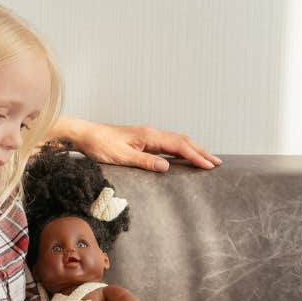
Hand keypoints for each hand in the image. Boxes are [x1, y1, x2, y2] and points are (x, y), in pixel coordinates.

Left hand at [60, 118, 221, 172]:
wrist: (84, 135)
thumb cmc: (99, 145)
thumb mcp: (121, 157)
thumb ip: (144, 162)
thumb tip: (167, 167)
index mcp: (149, 136)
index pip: (179, 145)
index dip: (196, 156)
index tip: (210, 165)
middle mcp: (151, 133)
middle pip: (183, 141)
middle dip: (201, 152)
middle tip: (217, 163)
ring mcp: (148, 136)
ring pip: (177, 141)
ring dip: (193, 150)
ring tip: (207, 159)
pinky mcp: (143, 140)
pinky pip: (168, 144)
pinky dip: (181, 150)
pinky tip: (184, 157)